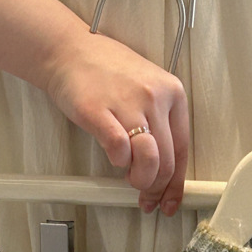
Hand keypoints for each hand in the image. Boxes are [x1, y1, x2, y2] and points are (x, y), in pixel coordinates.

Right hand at [43, 29, 188, 214]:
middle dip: (156, 188)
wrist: (69, 50)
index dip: (176, 184)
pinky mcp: (99, 111)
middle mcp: (155, 97)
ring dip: (141, 180)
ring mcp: (128, 103)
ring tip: (131, 178)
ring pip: (150, 160)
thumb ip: (160, 122)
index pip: (183, 150)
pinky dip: (119, 162)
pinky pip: (119, 149)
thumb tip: (165, 169)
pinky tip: (115, 158)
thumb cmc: (106, 72)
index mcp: (173, 93)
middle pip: (167, 161)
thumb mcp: (147, 88)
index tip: (169, 201)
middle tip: (145, 196)